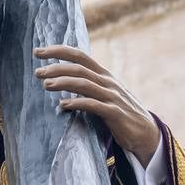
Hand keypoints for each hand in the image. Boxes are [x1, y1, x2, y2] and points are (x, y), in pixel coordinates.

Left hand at [34, 44, 160, 161]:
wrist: (146, 133)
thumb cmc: (119, 112)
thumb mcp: (103, 93)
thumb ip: (87, 84)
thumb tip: (60, 79)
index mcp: (103, 75)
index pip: (79, 55)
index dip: (58, 50)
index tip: (38, 51)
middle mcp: (108, 82)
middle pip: (79, 68)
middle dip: (56, 67)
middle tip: (37, 72)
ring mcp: (112, 97)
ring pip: (85, 84)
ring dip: (63, 83)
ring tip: (46, 85)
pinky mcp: (115, 114)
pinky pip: (94, 106)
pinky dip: (77, 103)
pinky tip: (63, 105)